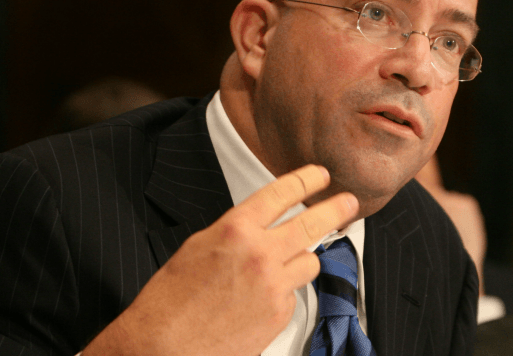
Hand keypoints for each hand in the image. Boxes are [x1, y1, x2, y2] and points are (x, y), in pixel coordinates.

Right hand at [82, 164, 358, 355]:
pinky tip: (259, 298)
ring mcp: (273, 287)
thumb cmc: (171, 298)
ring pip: (309, 261)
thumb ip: (235, 232)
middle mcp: (260, 255)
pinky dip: (283, 291)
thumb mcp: (199, 246)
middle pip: (311, 224)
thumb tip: (257, 227)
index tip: (319, 175)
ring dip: (302, 257)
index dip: (305, 180)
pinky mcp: (279, 316)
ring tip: (286, 262)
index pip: (281, 194)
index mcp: (235, 230)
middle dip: (336, 208)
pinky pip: (293, 294)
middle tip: (348, 202)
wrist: (164, 346)